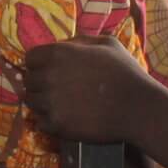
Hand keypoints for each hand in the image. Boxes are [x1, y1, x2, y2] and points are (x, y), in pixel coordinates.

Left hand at [23, 35, 162, 145]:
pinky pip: (40, 122)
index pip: (30, 58)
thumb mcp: (106, 44)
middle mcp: (49, 77)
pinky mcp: (57, 125)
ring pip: (31, 102)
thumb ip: (79, 42)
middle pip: (28, 80)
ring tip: (61, 103)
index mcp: (58, 54)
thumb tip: (62, 44)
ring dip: (42, 102)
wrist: (138, 108)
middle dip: (40, 83)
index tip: (49, 70)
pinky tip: (65, 117)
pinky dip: (49, 121)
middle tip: (57, 88)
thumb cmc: (125, 73)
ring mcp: (51, 102)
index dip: (39, 63)